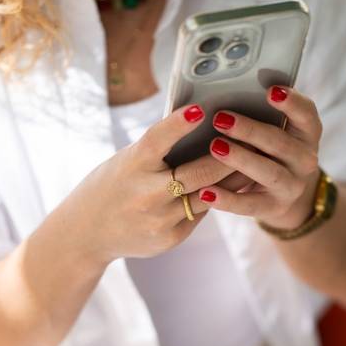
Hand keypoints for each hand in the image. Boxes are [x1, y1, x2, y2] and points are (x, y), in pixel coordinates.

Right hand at [56, 104, 243, 266]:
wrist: (89, 233)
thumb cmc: (113, 186)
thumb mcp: (127, 162)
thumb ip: (158, 152)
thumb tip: (200, 130)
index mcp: (132, 166)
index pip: (157, 140)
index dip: (178, 124)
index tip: (199, 108)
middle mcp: (146, 194)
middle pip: (197, 173)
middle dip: (228, 156)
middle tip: (254, 138)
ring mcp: (160, 220)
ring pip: (207, 195)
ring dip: (233, 180)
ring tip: (255, 163)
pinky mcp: (171, 237)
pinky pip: (200, 214)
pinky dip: (216, 199)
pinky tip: (236, 188)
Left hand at [197, 86, 322, 230]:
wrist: (282, 193)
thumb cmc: (271, 150)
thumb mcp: (277, 129)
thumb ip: (262, 112)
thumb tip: (229, 90)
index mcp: (307, 134)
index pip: (307, 115)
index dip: (291, 103)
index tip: (270, 91)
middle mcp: (305, 160)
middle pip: (281, 143)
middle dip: (250, 130)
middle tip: (221, 119)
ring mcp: (292, 186)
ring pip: (269, 173)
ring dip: (241, 159)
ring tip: (215, 147)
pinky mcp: (275, 207)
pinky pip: (250, 205)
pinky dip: (228, 200)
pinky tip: (207, 192)